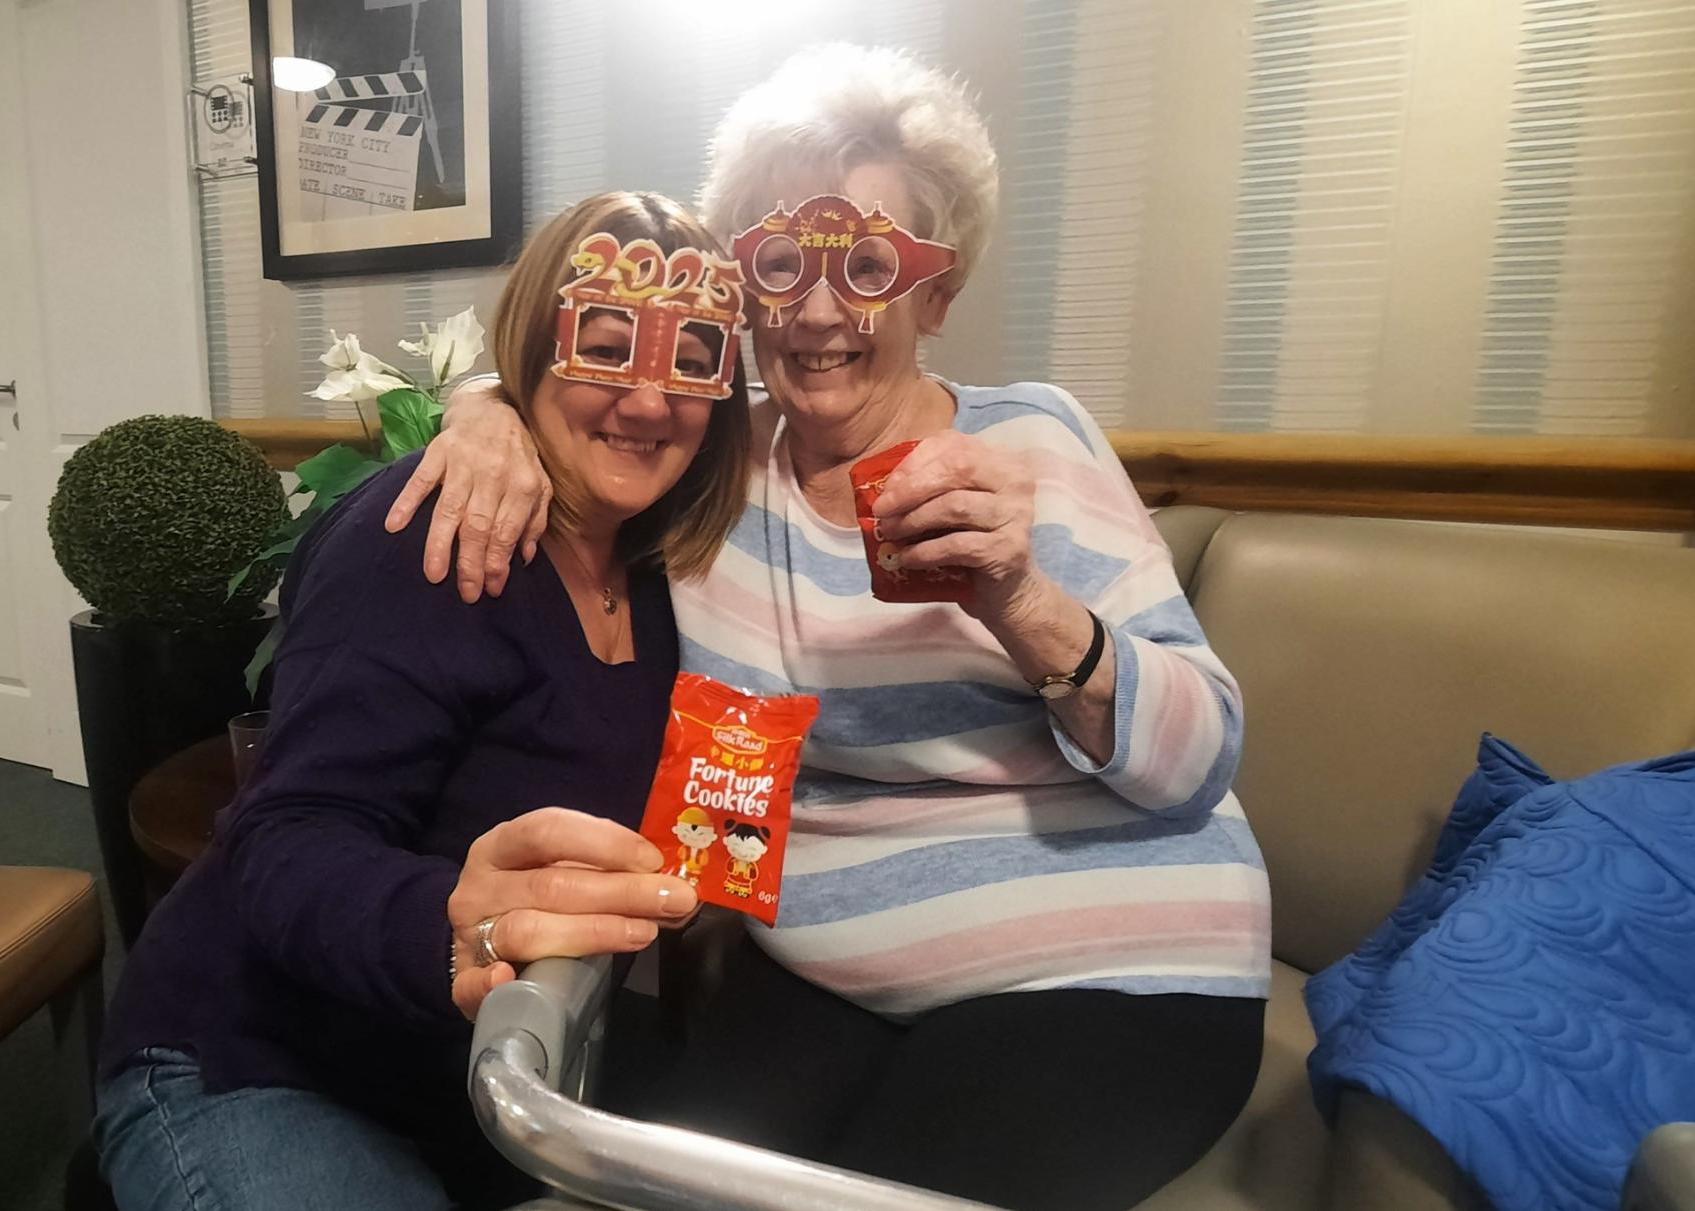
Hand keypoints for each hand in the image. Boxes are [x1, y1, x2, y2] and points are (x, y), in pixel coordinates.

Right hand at [385, 381, 548, 603]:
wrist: (493, 406)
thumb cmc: (518, 453)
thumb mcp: (540, 483)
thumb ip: (535, 519)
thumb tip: (524, 557)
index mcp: (521, 485)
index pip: (507, 532)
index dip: (498, 563)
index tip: (490, 589)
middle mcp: (493, 474)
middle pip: (479, 526)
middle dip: (471, 563)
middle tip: (465, 593)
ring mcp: (463, 462)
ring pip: (450, 509)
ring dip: (440, 544)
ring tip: (433, 575)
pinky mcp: (439, 451)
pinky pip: (421, 479)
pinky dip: (407, 501)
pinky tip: (395, 525)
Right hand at [447, 807, 697, 1018]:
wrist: (482, 936)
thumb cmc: (535, 895)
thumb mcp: (560, 868)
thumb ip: (604, 870)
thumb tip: (668, 881)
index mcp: (502, 845)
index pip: (548, 830)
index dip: (603, 843)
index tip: (652, 860)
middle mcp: (479, 884)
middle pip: (551, 885)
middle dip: (621, 892)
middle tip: (674, 900)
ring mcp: (469, 932)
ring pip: (528, 930)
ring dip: (592, 932)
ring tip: (643, 933)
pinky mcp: (464, 978)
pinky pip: (472, 983)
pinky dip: (490, 983)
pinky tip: (512, 979)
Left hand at [870, 430, 1041, 620]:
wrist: (1007, 590)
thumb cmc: (973, 541)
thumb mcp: (953, 506)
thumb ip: (931, 486)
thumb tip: (888, 487)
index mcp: (1001, 461)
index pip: (954, 445)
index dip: (915, 462)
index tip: (888, 486)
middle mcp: (1015, 482)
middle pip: (957, 468)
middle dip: (911, 489)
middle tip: (881, 510)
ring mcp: (1016, 515)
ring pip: (955, 506)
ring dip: (913, 520)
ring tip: (890, 534)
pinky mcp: (1009, 549)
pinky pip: (957, 545)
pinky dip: (925, 551)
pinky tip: (907, 559)